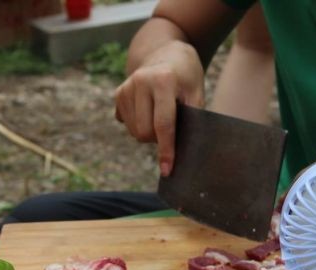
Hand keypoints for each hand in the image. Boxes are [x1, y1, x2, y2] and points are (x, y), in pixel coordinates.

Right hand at [115, 41, 204, 175]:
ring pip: (134, 132)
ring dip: (149, 132)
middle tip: (172, 127)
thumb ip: (191, 119)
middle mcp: (140, 81)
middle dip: (158, 139)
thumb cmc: (187, 77)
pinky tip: (149, 110)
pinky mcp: (118, 93)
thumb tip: (185, 153)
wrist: (166, 53)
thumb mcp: (196, 93)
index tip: (167, 170)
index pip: (163, 125)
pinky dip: (139, 125)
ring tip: (161, 115)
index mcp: (163, 80)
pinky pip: (127, 125)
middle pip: (144, 133)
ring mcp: (126, 86)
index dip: (166, 150)